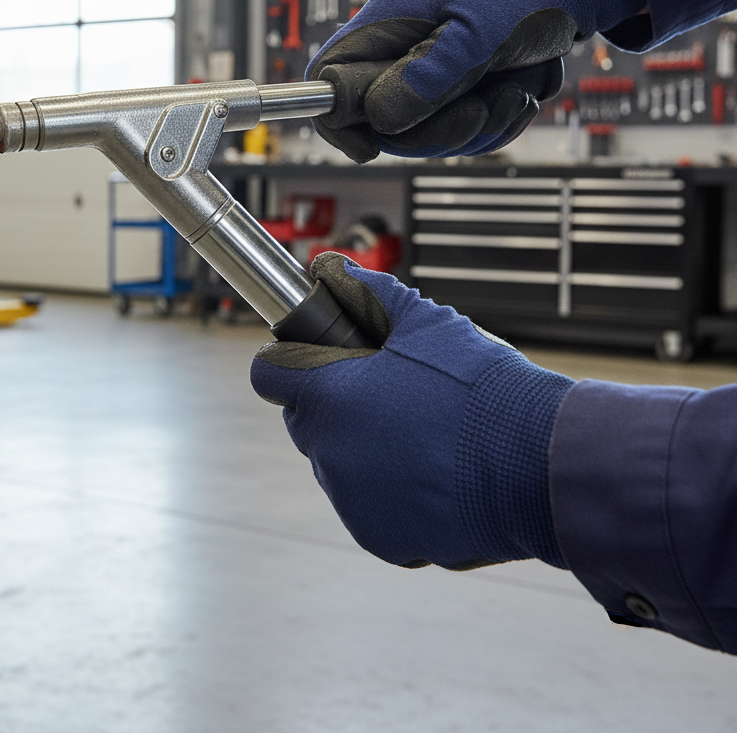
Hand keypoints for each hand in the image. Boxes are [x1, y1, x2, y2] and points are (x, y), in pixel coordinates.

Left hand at [250, 253, 574, 569]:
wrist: (537, 463)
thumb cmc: (480, 389)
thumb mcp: (423, 320)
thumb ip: (364, 292)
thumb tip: (327, 268)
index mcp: (327, 397)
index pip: (269, 375)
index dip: (289, 361)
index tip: (312, 358)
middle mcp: (327, 453)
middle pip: (305, 420)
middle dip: (332, 405)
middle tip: (385, 394)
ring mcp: (350, 500)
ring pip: (337, 464)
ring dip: (361, 449)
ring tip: (418, 435)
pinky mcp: (379, 537)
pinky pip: (366, 505)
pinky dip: (387, 491)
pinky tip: (428, 472)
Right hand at [309, 0, 645, 161]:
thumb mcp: (479, 29)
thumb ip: (430, 72)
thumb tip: (382, 116)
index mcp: (384, 27)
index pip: (327, 81)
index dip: (336, 120)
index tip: (369, 146)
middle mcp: (397, 57)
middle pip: (380, 126)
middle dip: (436, 130)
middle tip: (479, 109)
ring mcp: (425, 81)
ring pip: (426, 138)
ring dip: (479, 125)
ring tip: (513, 89)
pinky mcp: (454, 99)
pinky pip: (461, 138)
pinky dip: (497, 125)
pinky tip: (519, 94)